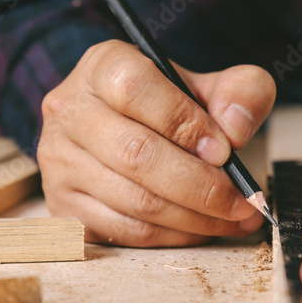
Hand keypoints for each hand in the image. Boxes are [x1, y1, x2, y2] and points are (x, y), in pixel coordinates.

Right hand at [37, 40, 274, 245]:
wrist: (124, 126)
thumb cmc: (169, 105)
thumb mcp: (208, 84)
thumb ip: (239, 92)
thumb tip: (235, 129)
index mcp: (103, 66)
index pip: (136, 89)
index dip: (185, 123)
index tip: (225, 151)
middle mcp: (70, 111)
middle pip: (136, 155)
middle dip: (201, 186)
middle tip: (242, 200)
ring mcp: (60, 163)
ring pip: (134, 201)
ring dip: (195, 218)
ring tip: (234, 217)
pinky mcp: (64, 207)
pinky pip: (126, 232)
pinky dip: (174, 236)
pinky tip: (202, 228)